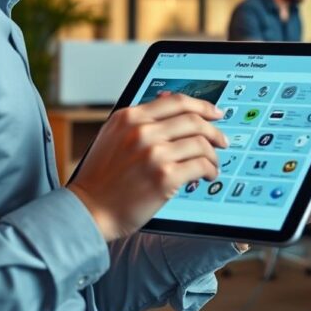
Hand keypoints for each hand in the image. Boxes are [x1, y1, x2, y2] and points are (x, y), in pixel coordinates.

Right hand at [67, 93, 228, 241]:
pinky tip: (208, 175)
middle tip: (222, 140)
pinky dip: (210, 169)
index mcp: (130, 117)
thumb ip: (140, 119)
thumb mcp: (113, 136)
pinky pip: (201, 165)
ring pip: (201, 143)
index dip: (203, 106)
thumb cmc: (101, 177)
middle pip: (194, 121)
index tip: (215, 113)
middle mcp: (142, 132)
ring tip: (213, 163)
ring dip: (213, 154)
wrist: (88, 210)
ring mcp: (154, 154)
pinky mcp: (165, 177)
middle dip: (214, 131)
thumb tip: (169, 101)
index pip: (177, 102)